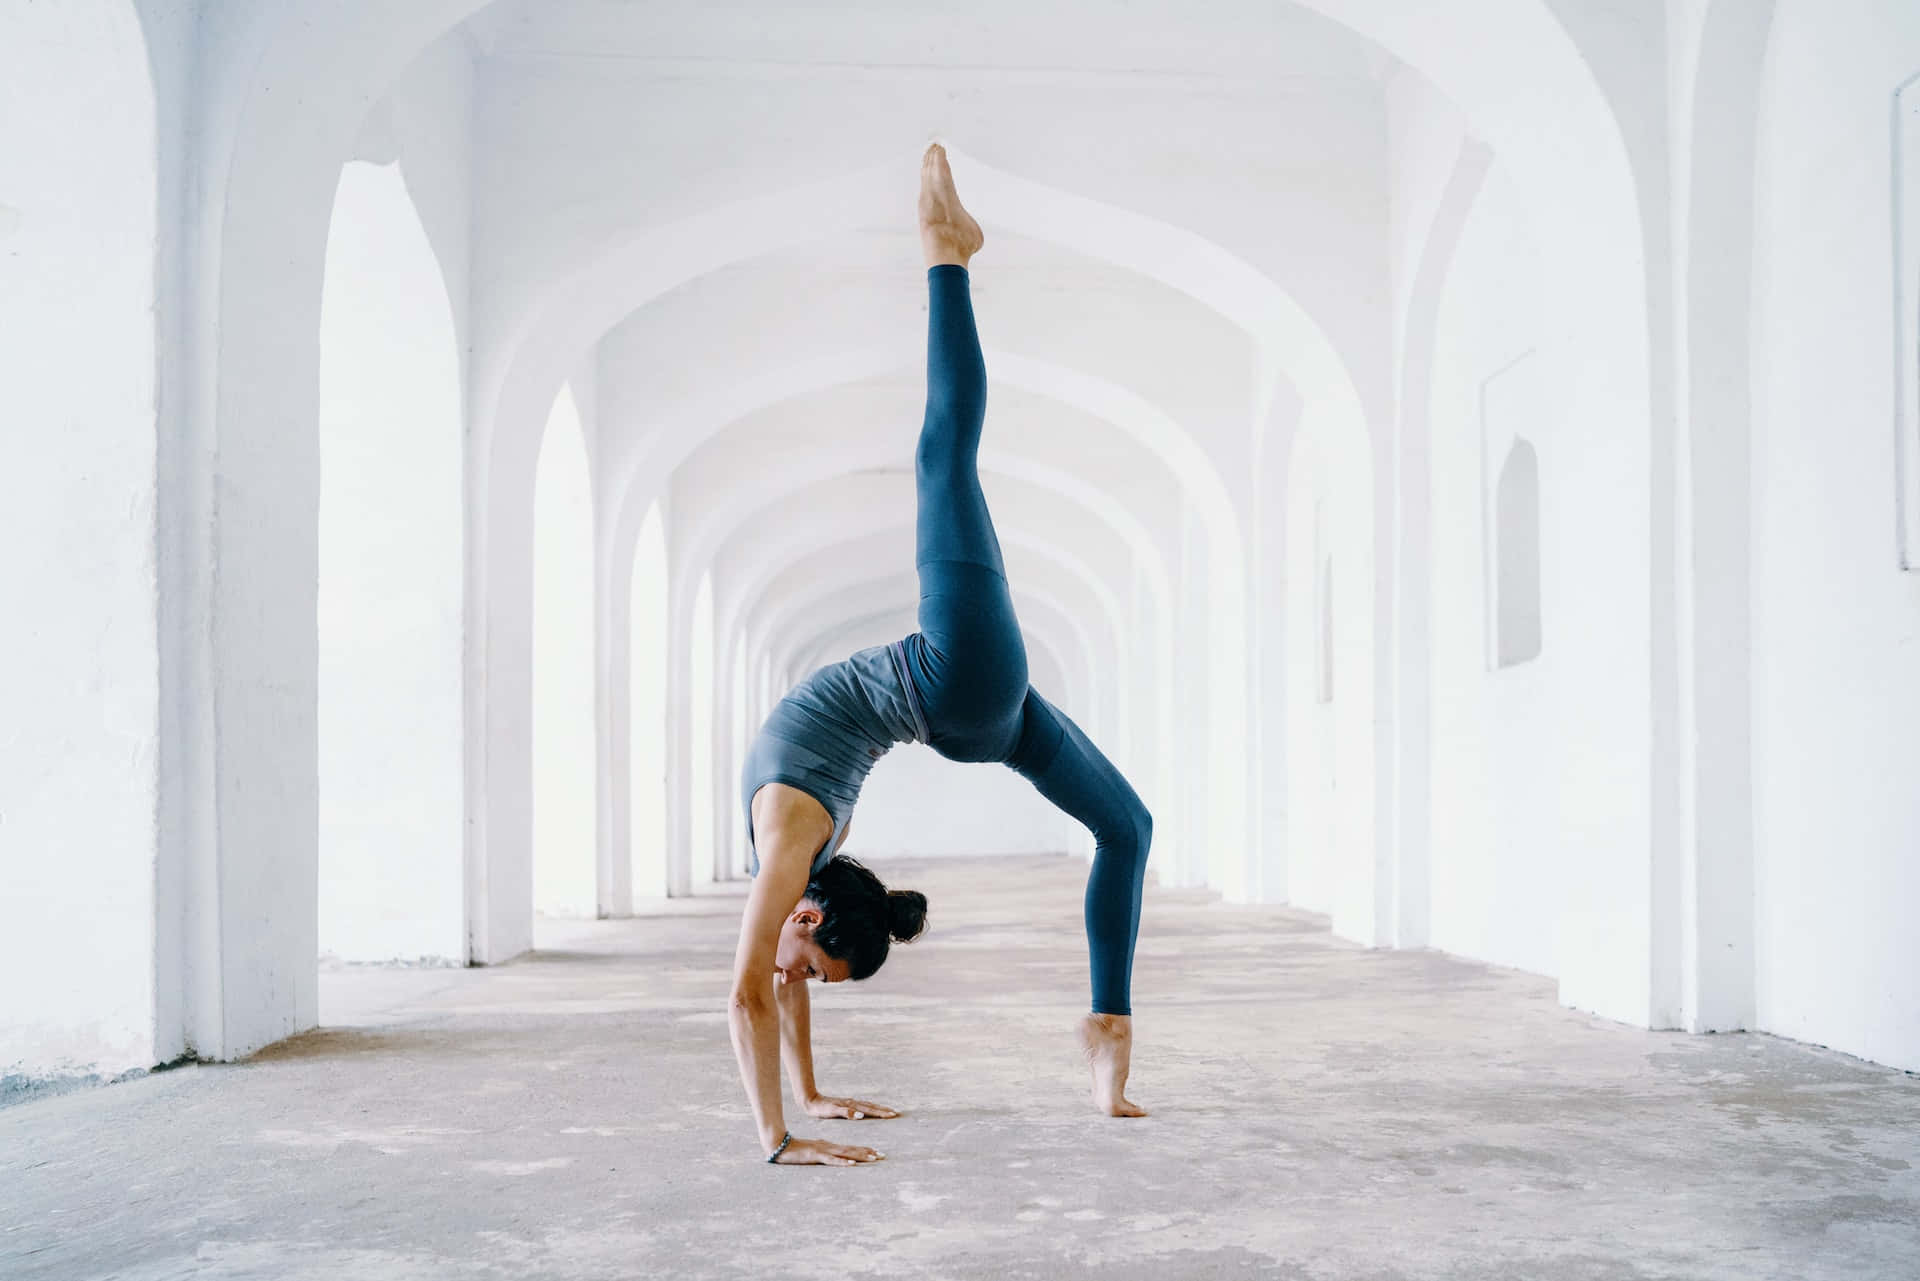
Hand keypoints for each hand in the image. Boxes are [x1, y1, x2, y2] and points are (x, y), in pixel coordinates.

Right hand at [770, 1136, 884, 1165]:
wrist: (779, 1145)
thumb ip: (825, 1155)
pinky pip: (831, 1160)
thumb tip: (836, 1159)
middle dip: (868, 1153)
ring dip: (861, 1156)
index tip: (878, 1153)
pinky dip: (843, 1161)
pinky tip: (852, 1164)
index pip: (851, 1148)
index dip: (865, 1150)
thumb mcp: (814, 1152)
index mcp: (830, 1146)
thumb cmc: (796, 1150)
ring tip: (873, 1158)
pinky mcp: (816, 1156)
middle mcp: (829, 1147)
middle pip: (852, 1150)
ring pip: (846, 1153)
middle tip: (883, 1156)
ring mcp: (823, 1150)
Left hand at [803, 1094, 899, 1119]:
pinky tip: (870, 1110)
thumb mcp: (832, 1111)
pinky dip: (870, 1108)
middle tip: (895, 1113)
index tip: (892, 1115)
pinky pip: (862, 1106)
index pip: (870, 1110)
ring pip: (868, 1105)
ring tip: (887, 1111)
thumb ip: (846, 1113)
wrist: (810, 1101)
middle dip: (883, 1110)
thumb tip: (861, 1115)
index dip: (881, 1113)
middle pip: (871, 1106)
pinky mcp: (846, 1105)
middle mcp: (852, 1103)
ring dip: (878, 1108)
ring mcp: (850, 1103)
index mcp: (851, 1105)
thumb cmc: (820, 1108)